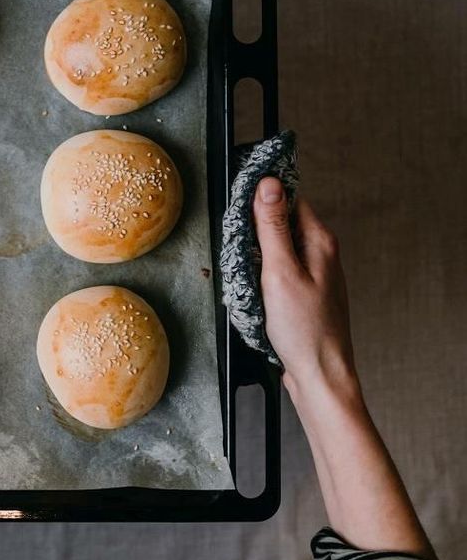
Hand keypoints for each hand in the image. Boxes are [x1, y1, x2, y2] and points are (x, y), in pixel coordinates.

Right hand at [252, 176, 357, 402]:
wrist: (320, 374)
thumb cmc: (304, 329)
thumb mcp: (279, 272)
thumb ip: (272, 227)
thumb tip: (268, 184)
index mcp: (319, 242)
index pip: (289, 198)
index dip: (262, 198)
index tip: (238, 205)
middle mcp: (321, 253)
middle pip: (282, 223)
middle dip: (254, 231)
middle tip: (238, 250)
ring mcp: (314, 274)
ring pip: (277, 248)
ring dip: (256, 256)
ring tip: (245, 277)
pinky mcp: (304, 293)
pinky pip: (278, 271)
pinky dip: (261, 276)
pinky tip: (253, 292)